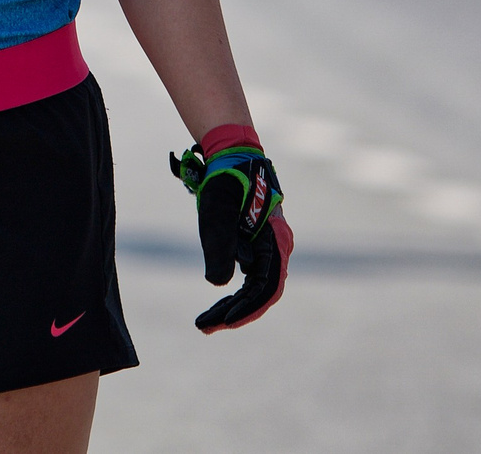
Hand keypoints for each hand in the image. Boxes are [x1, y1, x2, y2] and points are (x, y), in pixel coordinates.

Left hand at [176, 124, 290, 331]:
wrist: (232, 154)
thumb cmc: (225, 181)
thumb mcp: (216, 213)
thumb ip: (219, 247)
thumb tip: (219, 286)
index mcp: (275, 242)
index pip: (265, 289)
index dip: (245, 309)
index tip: (222, 322)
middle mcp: (276, 248)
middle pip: (260, 292)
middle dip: (235, 313)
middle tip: (204, 327)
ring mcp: (268, 246)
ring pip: (255, 286)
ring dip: (233, 305)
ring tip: (206, 321)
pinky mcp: (256, 243)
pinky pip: (250, 275)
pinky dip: (234, 290)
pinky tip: (218, 301)